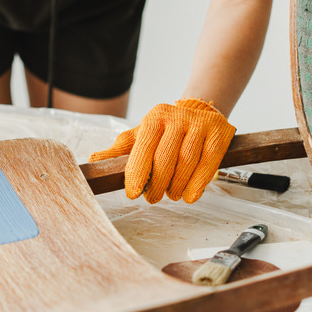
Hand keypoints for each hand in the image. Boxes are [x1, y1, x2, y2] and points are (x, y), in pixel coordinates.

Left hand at [89, 98, 235, 203]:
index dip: (137, 173)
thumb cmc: (164, 132)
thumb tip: (92, 160)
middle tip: (153, 198)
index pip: (144, 148)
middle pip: (165, 158)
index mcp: (154, 118)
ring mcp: (200, 124)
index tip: (133, 194)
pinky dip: (198, 184)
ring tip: (170, 195)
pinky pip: (209, 163)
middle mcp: (177, 117)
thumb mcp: (139, 138)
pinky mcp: (219, 133)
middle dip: (157, 184)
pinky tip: (189, 196)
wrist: (198, 113)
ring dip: (176, 186)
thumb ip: (118, 151)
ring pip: (187, 162)